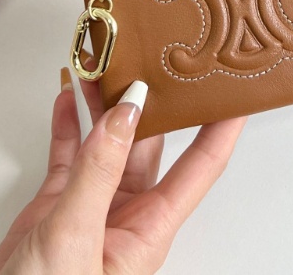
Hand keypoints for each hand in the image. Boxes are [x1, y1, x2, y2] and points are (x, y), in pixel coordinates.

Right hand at [0, 71, 246, 274]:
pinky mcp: (58, 205)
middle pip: (150, 142)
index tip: (234, 88)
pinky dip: (68, 122)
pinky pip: (69, 152)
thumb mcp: (75, 237)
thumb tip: (128, 113)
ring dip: (103, 104)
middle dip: (150, 98)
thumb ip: (99, 171)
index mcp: (149, 227)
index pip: (201, 165)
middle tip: (150, 54)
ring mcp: (92, 206)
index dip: (221, 126)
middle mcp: (127, 212)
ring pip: (107, 141)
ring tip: (101, 63)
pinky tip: (68, 96)